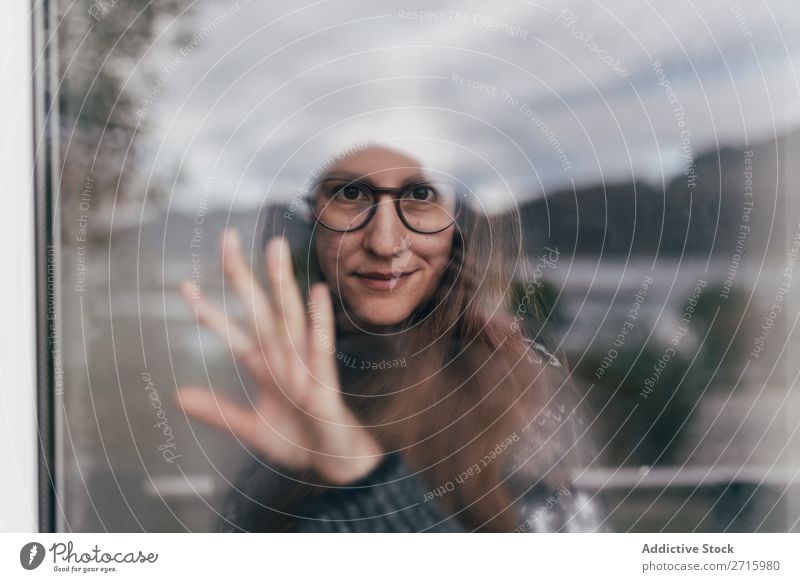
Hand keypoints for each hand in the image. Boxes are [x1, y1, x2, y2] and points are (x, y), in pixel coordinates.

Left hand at [174, 229, 382, 483]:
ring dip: (282, 282)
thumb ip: (218, 412)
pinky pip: (322, 345)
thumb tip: (177, 396)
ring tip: (273, 247)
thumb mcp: (251, 428)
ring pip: (290, 315)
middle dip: (242, 275)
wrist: (334, 464)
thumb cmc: (299, 439)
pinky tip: (317, 292)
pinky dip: (320, 320)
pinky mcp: (324, 379)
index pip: (232, 331)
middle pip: (258, 308)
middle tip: (227, 238)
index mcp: (263, 365)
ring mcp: (304, 363)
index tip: (185, 285)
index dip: (209, 310)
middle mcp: (282, 356)